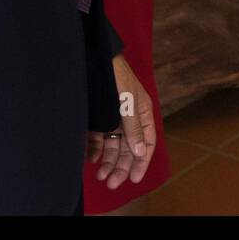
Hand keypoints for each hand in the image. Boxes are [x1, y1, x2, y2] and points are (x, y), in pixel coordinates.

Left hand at [86, 53, 156, 189]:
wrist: (94, 57)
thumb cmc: (116, 75)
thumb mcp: (128, 101)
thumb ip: (134, 127)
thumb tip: (141, 151)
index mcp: (143, 113)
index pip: (146, 143)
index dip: (141, 162)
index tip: (134, 179)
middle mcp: (129, 118)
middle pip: (128, 148)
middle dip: (121, 166)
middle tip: (112, 183)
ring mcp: (113, 118)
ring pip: (113, 146)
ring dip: (108, 161)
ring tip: (100, 176)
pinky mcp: (97, 117)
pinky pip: (98, 138)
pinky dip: (95, 149)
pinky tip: (91, 158)